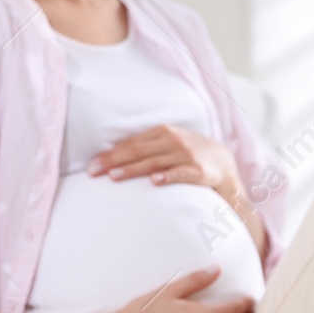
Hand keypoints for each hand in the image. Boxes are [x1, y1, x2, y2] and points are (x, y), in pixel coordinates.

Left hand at [89, 125, 240, 195]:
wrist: (222, 161)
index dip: (110, 154)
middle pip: (138, 151)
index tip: (91, 165)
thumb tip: (112, 156)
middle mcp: (173, 141)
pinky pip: (180, 174)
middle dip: (113, 161)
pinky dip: (167, 176)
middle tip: (93, 172)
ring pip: (154, 162)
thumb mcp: (168, 143)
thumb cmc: (187, 153)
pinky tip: (154, 181)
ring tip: (113, 177)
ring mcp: (186, 155)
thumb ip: (145, 147)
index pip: (131, 143)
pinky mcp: (198, 171)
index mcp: (163, 132)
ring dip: (132, 169)